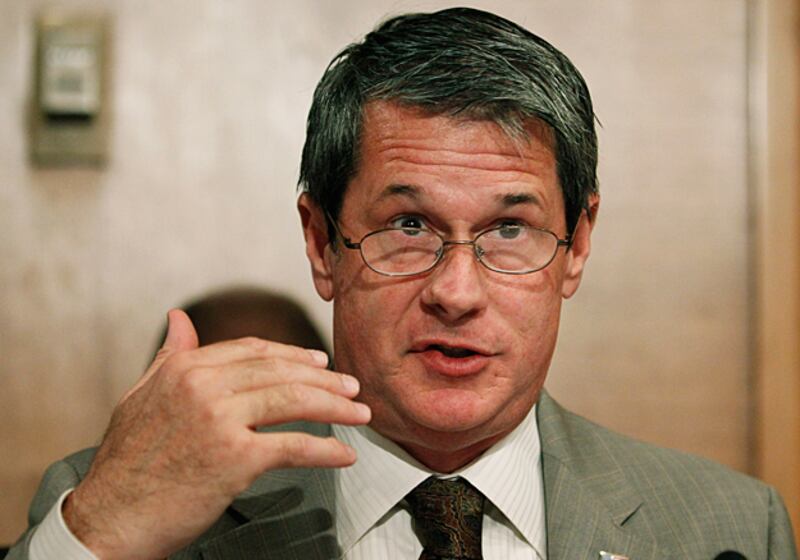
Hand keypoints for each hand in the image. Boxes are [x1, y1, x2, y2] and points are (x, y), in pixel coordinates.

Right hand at [63, 309, 368, 559]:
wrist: (109, 519)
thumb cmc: (126, 464)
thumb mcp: (140, 397)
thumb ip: (169, 356)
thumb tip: (179, 317)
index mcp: (184, 367)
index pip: (253, 350)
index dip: (293, 355)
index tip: (319, 362)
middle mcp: (203, 385)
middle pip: (281, 371)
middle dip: (324, 378)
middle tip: (352, 386)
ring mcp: (220, 420)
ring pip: (294, 402)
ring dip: (335, 407)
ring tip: (360, 414)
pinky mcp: (236, 459)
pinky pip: (294, 447)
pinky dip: (326, 450)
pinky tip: (345, 454)